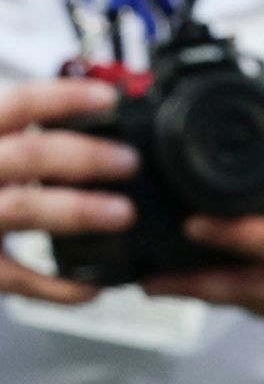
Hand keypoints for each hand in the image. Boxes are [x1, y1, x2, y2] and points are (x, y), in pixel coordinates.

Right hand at [0, 77, 131, 306]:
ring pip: (22, 208)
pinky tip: (91, 285)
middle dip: (86, 157)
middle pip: (30, 155)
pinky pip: (13, 275)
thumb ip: (23, 130)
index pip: (18, 104)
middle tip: (130, 163)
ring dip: (78, 210)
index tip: (109, 99)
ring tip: (124, 214)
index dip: (64, 98)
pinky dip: (55, 285)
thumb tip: (102, 114)